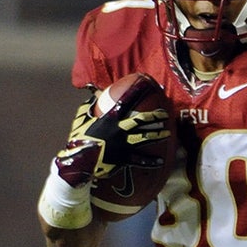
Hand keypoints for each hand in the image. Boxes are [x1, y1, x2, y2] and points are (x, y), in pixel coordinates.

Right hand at [54, 87, 169, 187]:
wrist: (79, 161)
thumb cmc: (78, 139)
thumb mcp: (81, 118)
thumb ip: (90, 106)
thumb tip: (97, 94)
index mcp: (110, 119)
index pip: (125, 101)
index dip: (136, 92)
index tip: (145, 84)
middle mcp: (120, 130)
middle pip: (142, 120)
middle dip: (155, 116)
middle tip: (164, 113)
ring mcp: (124, 144)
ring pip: (146, 138)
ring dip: (158, 135)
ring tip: (167, 132)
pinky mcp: (125, 158)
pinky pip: (141, 160)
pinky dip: (151, 161)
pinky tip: (161, 161)